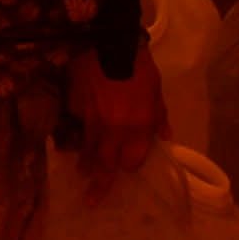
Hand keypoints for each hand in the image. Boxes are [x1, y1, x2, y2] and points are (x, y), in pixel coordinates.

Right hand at [70, 51, 167, 188]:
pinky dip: (76, 132)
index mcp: (138, 126)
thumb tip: (165, 136)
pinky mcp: (74, 108)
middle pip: (105, 164)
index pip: (132, 161)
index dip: (130, 165)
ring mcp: (91, 121)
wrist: (108, 40)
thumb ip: (159, 116)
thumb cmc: (139, 65)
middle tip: (92, 199)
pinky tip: (75, 133)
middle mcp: (114, 130)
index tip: (128, 166)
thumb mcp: (156, 90)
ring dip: (85, 165)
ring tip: (81, 174)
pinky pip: (76, 126)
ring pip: (86, 151)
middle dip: (100, 182)